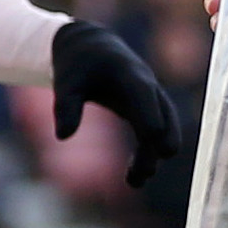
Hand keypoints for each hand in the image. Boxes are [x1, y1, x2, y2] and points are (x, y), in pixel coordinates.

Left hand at [52, 18, 182, 189]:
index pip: (144, 92)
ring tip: (135, 181)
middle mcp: (146, 86)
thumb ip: (66, 106)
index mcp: (128, 73)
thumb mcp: (66, 82)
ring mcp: (150, 99)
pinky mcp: (146, 110)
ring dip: (153, 154)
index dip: (151, 113)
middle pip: (163, 115)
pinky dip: (148, 153)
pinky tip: (134, 176)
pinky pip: (155, 133)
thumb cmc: (77, 64)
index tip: (154, 137)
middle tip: (145, 172)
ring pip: (164, 128)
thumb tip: (63, 137)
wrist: (90, 46)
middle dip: (158, 142)